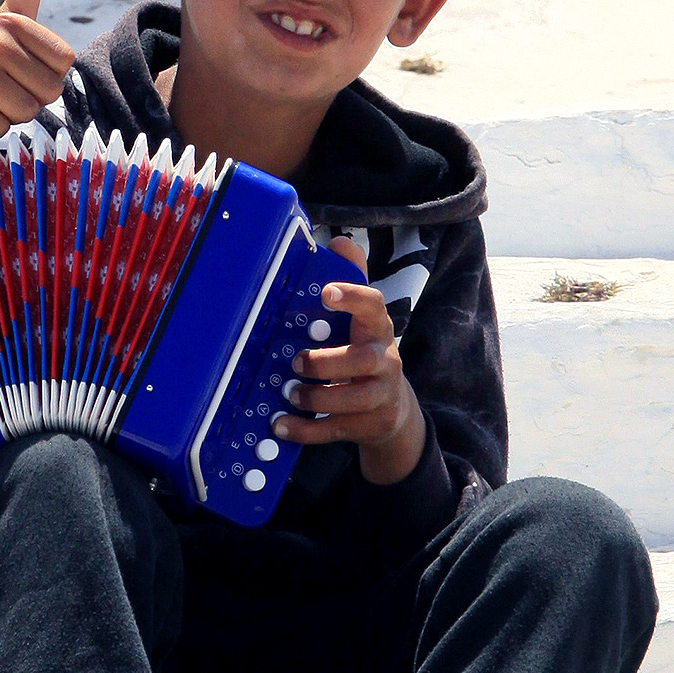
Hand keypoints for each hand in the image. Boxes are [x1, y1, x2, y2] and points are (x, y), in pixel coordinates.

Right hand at [0, 0, 74, 155]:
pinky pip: (2, 127)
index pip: (64, 62)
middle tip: (2, 89)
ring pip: (27, 111)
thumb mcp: (6, 20)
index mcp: (11, 22)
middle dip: (30, 98)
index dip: (46, 75)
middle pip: (49, 90)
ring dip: (10, 115)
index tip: (19, 69)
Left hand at [270, 236, 427, 484]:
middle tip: (297, 362)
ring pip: (354, 399)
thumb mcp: (359, 319)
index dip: (353, 297)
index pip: (374, 306)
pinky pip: (338, 429)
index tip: (327, 292)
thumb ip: (350, 281)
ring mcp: (380, 395)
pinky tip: (282, 424)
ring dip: (317, 397)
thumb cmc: (364, 352)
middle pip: (366, 360)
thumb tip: (338, 242)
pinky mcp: (369, 424)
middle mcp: (384, 360)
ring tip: (290, 393)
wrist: (391, 408)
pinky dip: (307, 429)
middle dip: (329, 362)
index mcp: (376, 328)